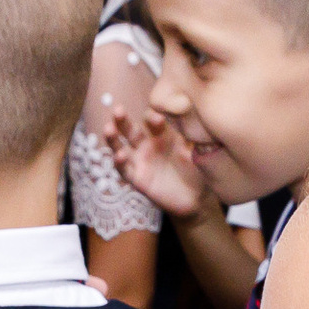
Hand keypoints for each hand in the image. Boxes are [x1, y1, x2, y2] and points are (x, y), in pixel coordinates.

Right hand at [101, 96, 207, 221]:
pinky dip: (119, 162)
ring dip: (113, 137)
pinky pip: (124, 170)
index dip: (152, 118)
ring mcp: (141, 161)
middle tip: (118, 110)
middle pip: (130, 128)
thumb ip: (192, 135)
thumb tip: (192, 117)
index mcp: (162, 134)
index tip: (158, 120)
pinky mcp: (138, 179)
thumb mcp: (197, 150)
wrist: (197, 198)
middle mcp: (148, 144)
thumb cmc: (199, 169)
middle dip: (122, 119)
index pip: (151, 119)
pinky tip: (119, 155)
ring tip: (108, 129)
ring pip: (121, 146)